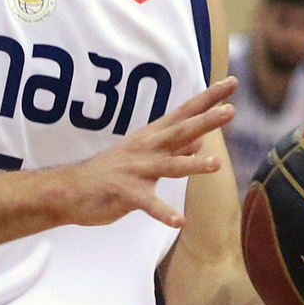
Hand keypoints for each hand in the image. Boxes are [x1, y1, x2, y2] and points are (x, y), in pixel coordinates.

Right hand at [58, 77, 237, 230]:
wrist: (71, 189)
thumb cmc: (111, 172)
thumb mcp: (143, 154)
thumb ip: (172, 148)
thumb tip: (198, 140)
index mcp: (152, 137)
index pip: (185, 113)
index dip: (208, 98)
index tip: (232, 82)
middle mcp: (147, 149)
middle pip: (181, 132)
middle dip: (205, 121)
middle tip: (230, 110)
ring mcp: (137, 171)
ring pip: (169, 166)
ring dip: (193, 165)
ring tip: (216, 164)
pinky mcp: (127, 193)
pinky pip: (149, 204)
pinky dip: (164, 213)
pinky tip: (179, 221)